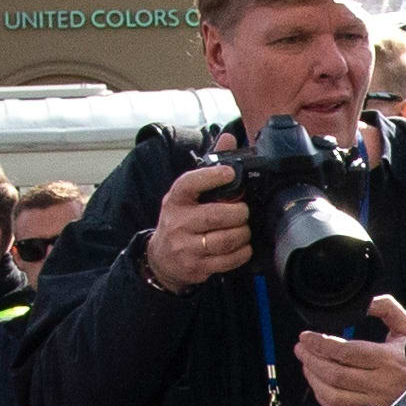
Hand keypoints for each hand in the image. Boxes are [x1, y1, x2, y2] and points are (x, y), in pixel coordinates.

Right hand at [143, 162, 254, 293]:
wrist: (161, 259)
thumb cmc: (179, 220)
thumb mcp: (186, 194)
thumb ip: (208, 167)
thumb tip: (229, 137)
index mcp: (175, 200)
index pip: (189, 183)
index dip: (211, 177)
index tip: (230, 173)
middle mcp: (178, 223)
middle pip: (215, 216)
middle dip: (237, 212)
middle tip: (243, 211)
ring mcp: (186, 247)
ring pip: (224, 240)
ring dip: (242, 233)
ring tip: (244, 228)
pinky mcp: (197, 267)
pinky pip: (227, 260)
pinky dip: (242, 252)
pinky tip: (242, 246)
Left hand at [293, 296, 405, 405]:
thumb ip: (385, 308)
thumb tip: (362, 302)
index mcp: (387, 359)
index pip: (344, 352)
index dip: (320, 344)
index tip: (306, 336)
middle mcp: (380, 384)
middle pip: (333, 374)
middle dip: (311, 359)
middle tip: (301, 348)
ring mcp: (375, 402)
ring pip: (332, 395)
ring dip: (313, 379)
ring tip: (306, 364)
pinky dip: (323, 397)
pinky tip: (318, 384)